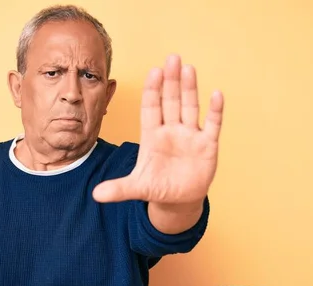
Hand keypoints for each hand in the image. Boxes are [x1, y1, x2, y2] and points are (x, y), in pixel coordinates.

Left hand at [93, 54, 223, 206]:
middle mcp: (171, 131)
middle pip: (171, 102)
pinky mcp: (207, 146)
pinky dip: (215, 111)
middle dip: (171, 82)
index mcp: (152, 136)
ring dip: (190, 89)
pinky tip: (216, 94)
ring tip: (189, 69)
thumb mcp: (136, 188)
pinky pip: (212, 125)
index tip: (153, 72)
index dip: (153, 91)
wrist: (178, 199)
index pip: (151, 108)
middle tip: (172, 58)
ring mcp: (190, 136)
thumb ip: (118, 189)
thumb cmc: (157, 187)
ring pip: (190, 108)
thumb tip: (96, 195)